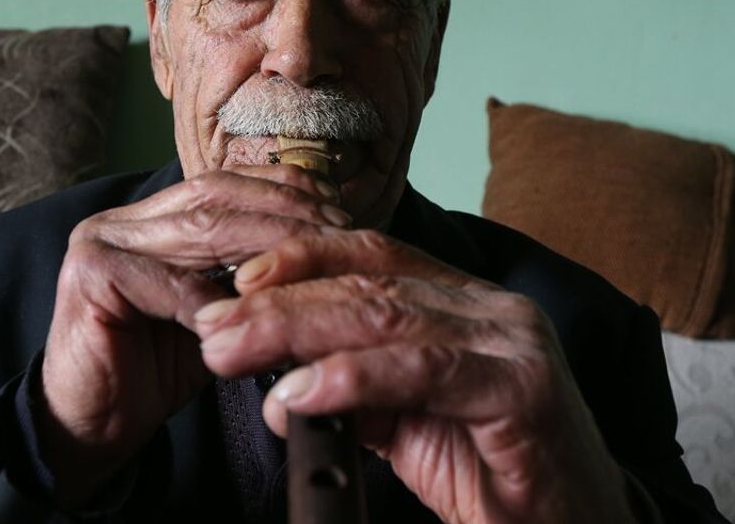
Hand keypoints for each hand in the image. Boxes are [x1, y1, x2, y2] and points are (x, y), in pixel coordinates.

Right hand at [37, 166, 350, 504]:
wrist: (93, 425)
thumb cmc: (157, 370)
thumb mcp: (217, 313)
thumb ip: (250, 274)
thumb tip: (326, 243)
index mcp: (151, 216)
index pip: (226, 184)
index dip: (285, 193)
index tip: (341, 215)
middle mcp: (122, 218)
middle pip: (217, 199)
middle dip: (285, 215)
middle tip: (340, 237)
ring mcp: (99, 240)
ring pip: (200, 231)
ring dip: (265, 249)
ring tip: (312, 268)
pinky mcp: (90, 276)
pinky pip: (169, 284)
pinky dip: (217, 299)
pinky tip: (257, 315)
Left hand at [194, 231, 637, 523]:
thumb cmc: (495, 476)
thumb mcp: (412, 425)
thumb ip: (361, 388)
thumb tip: (287, 372)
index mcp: (464, 305)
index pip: (373, 258)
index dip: (300, 258)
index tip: (233, 281)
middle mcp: (491, 309)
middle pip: (368, 284)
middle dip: (277, 301)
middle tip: (211, 326)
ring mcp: (511, 342)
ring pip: (386, 316)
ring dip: (294, 330)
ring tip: (231, 351)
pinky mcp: (523, 390)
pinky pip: (422, 370)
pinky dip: (350, 378)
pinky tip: (298, 391)